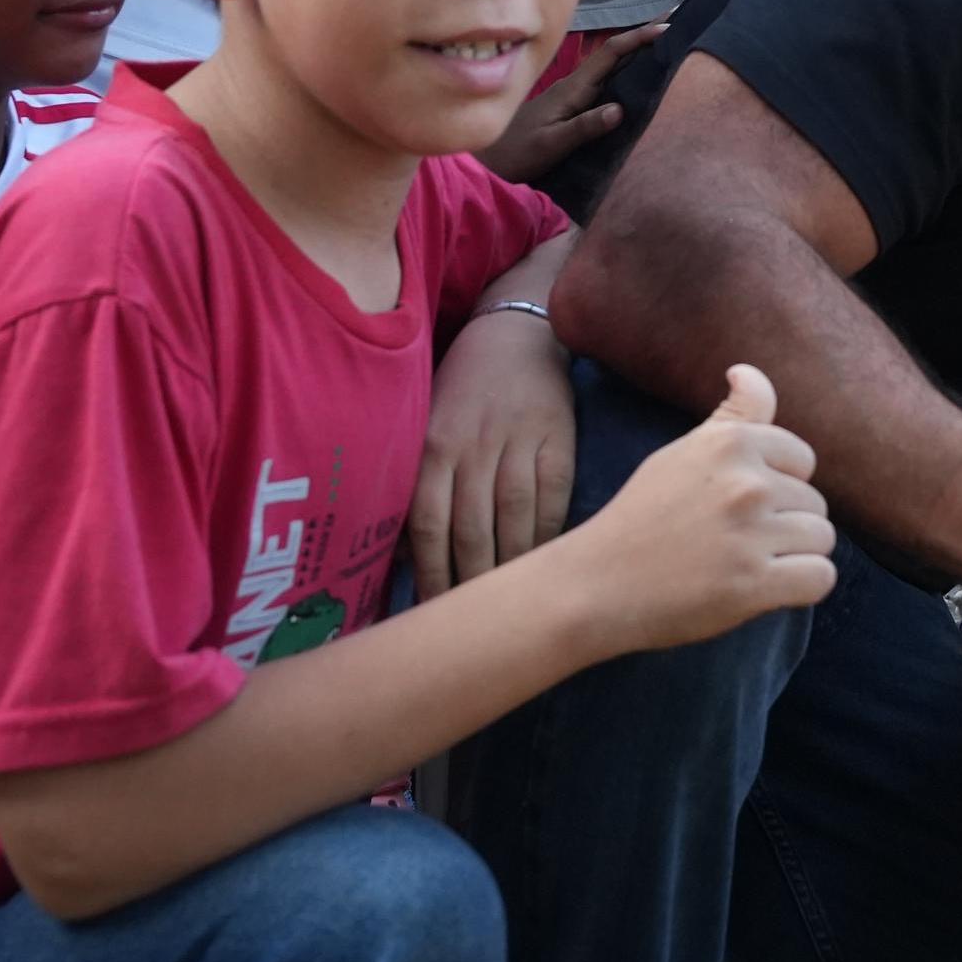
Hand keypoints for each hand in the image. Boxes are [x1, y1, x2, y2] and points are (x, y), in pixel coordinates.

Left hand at [412, 295, 574, 598]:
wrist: (518, 334)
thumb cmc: (462, 392)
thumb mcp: (425, 426)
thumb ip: (417, 487)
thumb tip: (402, 559)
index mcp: (433, 447)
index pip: (429, 528)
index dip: (430, 578)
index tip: (429, 617)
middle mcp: (473, 448)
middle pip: (471, 533)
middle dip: (468, 587)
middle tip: (468, 627)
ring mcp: (519, 445)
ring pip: (513, 523)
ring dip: (509, 572)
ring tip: (506, 609)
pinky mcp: (559, 443)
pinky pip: (552, 502)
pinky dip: (545, 539)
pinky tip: (541, 567)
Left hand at [479, 23, 656, 182]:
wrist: (488, 160)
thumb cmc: (517, 152)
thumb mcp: (551, 143)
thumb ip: (583, 127)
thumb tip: (620, 109)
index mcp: (573, 88)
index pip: (610, 54)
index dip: (638, 38)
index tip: (667, 27)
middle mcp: (576, 84)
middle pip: (615, 52)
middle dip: (645, 34)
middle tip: (678, 17)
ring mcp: (574, 93)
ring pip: (612, 64)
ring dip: (639, 50)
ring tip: (667, 38)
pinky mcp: (573, 104)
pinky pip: (607, 79)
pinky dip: (628, 68)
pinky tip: (639, 71)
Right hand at [568, 365, 837, 652]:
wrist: (596, 585)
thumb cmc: (641, 517)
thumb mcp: (683, 453)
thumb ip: (732, 416)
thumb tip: (747, 370)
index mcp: (731, 443)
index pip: (803, 460)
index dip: (778, 488)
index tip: (738, 507)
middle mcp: (746, 482)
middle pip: (816, 503)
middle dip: (784, 525)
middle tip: (733, 542)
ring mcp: (751, 534)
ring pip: (822, 539)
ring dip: (795, 558)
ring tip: (746, 565)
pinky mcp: (753, 584)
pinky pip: (820, 578)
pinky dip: (802, 588)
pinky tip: (767, 589)